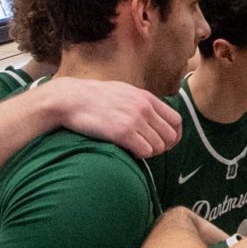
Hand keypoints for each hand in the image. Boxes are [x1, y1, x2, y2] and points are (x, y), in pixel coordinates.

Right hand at [43, 78, 181, 158]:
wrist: (70, 99)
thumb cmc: (94, 97)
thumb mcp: (123, 91)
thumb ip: (141, 102)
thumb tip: (154, 115)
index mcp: (147, 98)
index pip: (176, 121)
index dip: (173, 135)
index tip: (164, 143)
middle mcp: (144, 108)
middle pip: (170, 136)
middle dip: (162, 147)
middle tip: (148, 149)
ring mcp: (134, 120)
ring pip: (158, 146)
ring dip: (150, 152)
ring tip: (136, 150)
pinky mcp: (122, 132)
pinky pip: (145, 151)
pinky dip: (140, 155)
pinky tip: (129, 151)